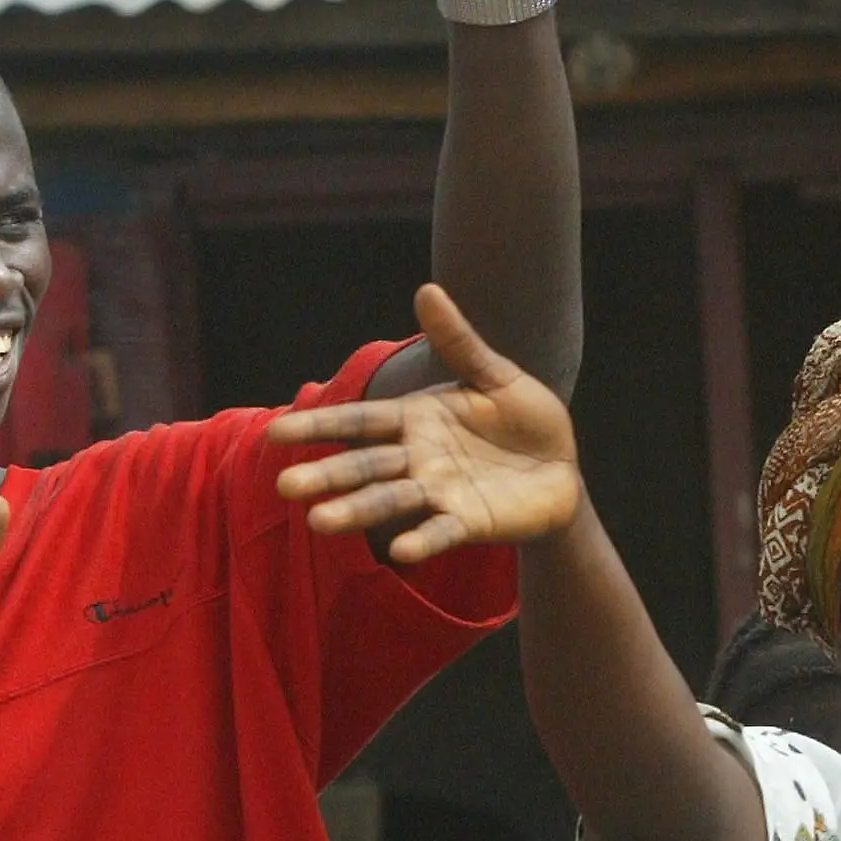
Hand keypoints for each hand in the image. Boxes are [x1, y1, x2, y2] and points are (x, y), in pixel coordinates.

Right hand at [271, 284, 582, 559]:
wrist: (563, 467)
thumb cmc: (525, 418)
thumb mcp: (495, 375)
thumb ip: (459, 342)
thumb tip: (427, 289)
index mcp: (417, 419)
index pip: (361, 420)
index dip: (321, 426)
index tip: (277, 431)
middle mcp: (418, 458)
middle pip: (366, 465)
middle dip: (328, 475)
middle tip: (287, 486)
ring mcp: (441, 492)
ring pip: (391, 501)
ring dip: (358, 511)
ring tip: (320, 522)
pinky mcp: (470, 522)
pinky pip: (442, 531)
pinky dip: (424, 540)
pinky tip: (404, 551)